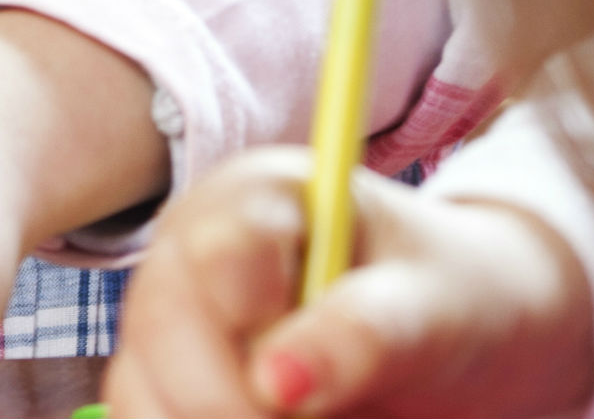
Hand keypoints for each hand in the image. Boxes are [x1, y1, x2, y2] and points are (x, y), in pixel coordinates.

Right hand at [103, 148, 593, 418]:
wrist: (449, 340)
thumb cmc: (445, 300)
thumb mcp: (433, 305)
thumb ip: (368, 331)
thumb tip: (280, 384)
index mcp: (257, 196)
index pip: (221, 252)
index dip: (261, 324)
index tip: (305, 384)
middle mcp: (190, 249)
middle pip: (160, 329)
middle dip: (238, 404)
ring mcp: (165, 319)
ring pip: (144, 393)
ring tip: (327, 417)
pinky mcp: (160, 383)